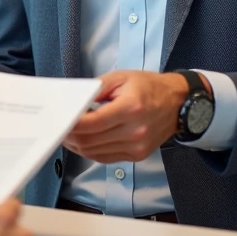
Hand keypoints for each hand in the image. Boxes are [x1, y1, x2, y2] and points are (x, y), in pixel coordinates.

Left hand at [63, 70, 195, 162]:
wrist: (178, 103)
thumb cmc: (148, 86)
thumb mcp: (121, 77)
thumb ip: (96, 88)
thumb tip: (74, 102)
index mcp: (130, 107)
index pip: (91, 123)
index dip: (71, 124)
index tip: (59, 119)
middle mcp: (134, 131)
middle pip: (90, 140)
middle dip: (69, 136)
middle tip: (58, 127)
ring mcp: (136, 146)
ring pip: (95, 152)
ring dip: (77, 145)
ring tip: (67, 135)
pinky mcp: (137, 155)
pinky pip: (105, 158)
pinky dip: (90, 151)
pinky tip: (83, 142)